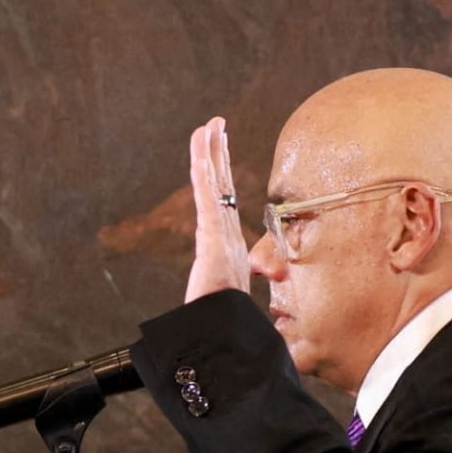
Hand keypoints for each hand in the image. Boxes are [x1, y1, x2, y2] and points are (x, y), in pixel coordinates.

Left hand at [184, 116, 252, 302]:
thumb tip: (250, 307)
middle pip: (222, 183)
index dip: (223, 175)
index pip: (224, 201)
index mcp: (229, 243)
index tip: (222, 153)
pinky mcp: (211, 231)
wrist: (222, 329)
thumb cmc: (224, 317)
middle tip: (218, 126)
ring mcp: (220, 229)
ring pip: (214, 181)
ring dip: (211, 150)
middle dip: (220, 152)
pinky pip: (206, 191)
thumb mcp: (227, 299)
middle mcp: (227, 231)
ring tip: (210, 124)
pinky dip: (203, 166)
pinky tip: (201, 145)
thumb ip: (233, 293)